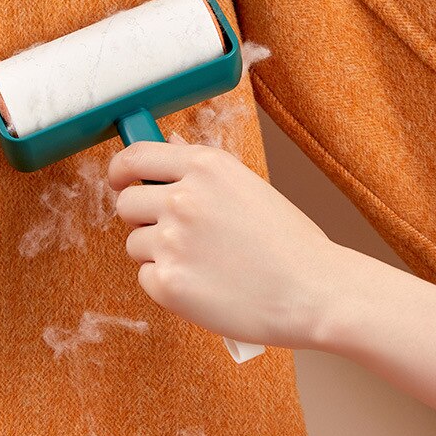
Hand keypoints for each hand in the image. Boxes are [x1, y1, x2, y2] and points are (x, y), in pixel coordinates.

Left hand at [107, 134, 352, 349]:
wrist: (315, 292)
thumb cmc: (289, 242)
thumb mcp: (247, 186)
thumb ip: (199, 167)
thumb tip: (166, 144)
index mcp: (205, 167)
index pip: (134, 157)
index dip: (120, 171)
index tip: (121, 181)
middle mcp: (183, 198)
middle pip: (126, 203)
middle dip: (142, 218)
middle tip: (173, 233)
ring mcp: (172, 241)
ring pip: (134, 243)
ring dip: (157, 253)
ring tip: (202, 262)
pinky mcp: (168, 283)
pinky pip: (146, 277)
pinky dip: (166, 283)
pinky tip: (203, 284)